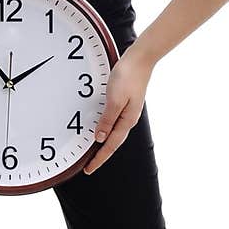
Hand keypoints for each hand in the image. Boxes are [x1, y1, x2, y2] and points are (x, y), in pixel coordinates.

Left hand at [83, 45, 153, 173]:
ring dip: (103, 144)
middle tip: (89, 165)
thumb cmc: (128, 76)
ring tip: (92, 153)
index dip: (99, 159)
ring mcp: (127, 111)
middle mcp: (128, 119)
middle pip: (113, 143)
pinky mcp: (124, 103)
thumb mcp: (114, 100)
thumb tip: (99, 138)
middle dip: (101, 155)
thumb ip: (107, 120)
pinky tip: (100, 130)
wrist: (140, 59)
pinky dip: (105, 130)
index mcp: (127, 121)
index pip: (110, 146)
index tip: (89, 169)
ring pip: (113, 133)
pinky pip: (113, 123)